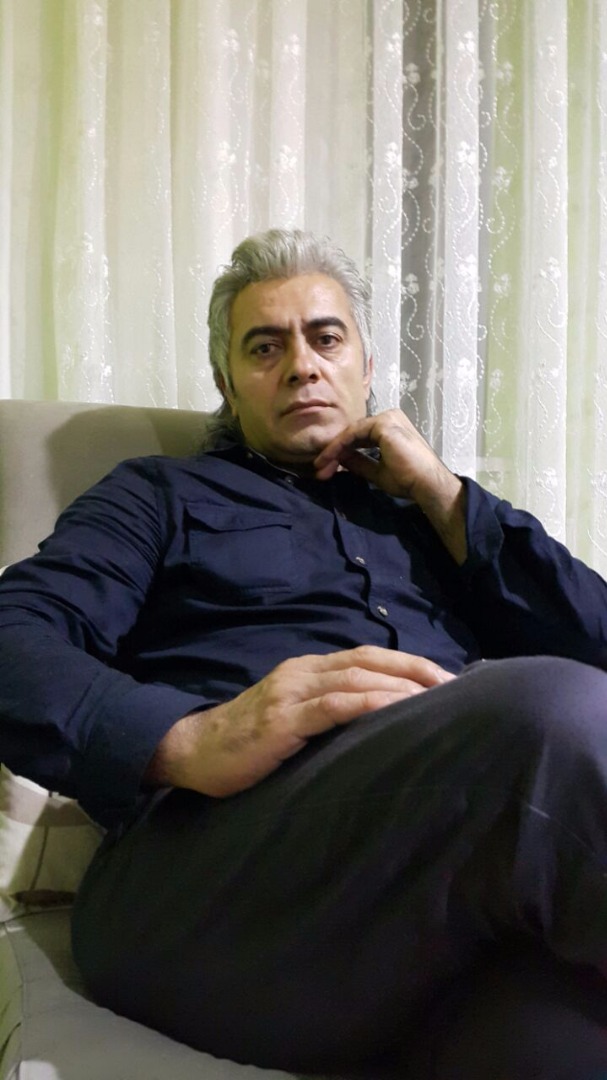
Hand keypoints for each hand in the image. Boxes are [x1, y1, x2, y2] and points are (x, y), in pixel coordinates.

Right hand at [147, 645, 453, 796]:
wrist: (193, 752)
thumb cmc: (248, 743)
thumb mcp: (293, 720)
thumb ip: (327, 712)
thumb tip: (379, 723)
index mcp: (308, 670)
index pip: (368, 657)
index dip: (409, 663)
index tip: (447, 678)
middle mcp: (303, 672)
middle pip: (371, 660)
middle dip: (417, 670)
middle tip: (458, 686)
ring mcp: (291, 693)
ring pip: (357, 678)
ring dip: (401, 686)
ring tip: (438, 698)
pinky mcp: (282, 720)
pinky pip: (333, 706)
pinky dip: (368, 703)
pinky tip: (395, 708)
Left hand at [314, 409, 467, 563]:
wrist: (426, 483)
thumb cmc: (408, 479)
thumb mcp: (377, 471)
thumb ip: (359, 462)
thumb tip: (339, 457)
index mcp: (390, 428)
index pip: (359, 437)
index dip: (341, 453)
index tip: (325, 470)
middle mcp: (389, 418)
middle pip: (353, 434)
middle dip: (334, 452)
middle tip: (319, 471)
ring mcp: (387, 418)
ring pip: (351, 433)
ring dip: (333, 450)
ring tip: (319, 467)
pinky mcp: (383, 424)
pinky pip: (353, 434)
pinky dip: (338, 446)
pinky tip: (327, 459)